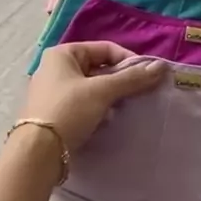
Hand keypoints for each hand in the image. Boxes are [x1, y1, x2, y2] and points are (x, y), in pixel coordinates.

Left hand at [22, 42, 166, 151]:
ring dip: (111, 96)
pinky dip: (99, 108)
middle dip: (120, 80)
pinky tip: (109, 120)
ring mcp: (54, 91)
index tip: (146, 77)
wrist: (38, 152)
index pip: (105, 48)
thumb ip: (131, 78)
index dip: (128, 60)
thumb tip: (161, 66)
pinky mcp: (56, 112)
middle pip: (99, 67)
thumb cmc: (69, 111)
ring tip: (125, 108)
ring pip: (93, 87)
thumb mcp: (102, 91)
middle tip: (139, 93)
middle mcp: (56, 68)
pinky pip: (85, 103)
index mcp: (62, 54)